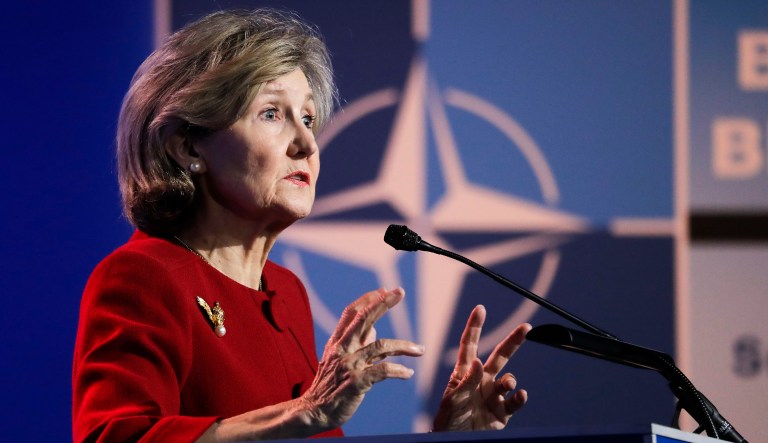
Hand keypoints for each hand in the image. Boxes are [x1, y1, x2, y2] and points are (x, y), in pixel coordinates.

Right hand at [299, 287, 423, 429]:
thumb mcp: (339, 359)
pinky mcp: (357, 382)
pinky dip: (399, 370)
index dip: (368, 299)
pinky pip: (383, 371)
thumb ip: (358, 344)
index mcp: (337, 342)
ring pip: (381, 345)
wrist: (314, 411)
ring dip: (405, 346)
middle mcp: (343, 349)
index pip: (351, 313)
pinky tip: (409, 373)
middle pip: (364, 318)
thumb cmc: (330, 385)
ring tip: (421, 350)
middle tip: (400, 291)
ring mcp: (349, 365)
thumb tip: (374, 329)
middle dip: (383, 303)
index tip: (385, 290)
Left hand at [432, 305, 530, 431]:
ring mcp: (493, 396)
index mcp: (465, 374)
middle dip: (513, 341)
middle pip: (500, 356)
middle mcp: (481, 381)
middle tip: (526, 327)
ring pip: (509, 379)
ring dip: (511, 379)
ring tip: (509, 383)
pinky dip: (520, 397)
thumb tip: (478, 362)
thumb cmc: (448, 422)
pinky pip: (515, 402)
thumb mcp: (453, 401)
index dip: (474, 327)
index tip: (480, 309)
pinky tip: (520, 394)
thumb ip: (466, 382)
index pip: (470, 345)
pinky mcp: (502, 412)